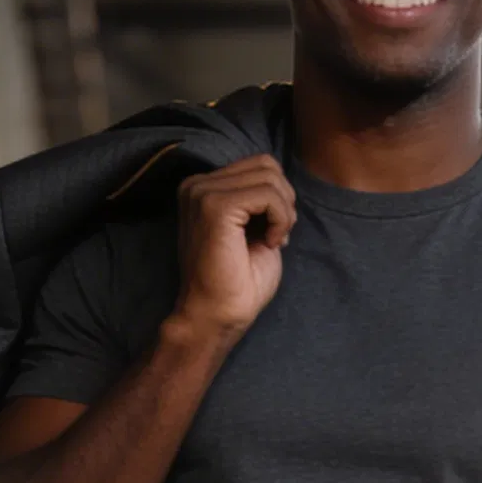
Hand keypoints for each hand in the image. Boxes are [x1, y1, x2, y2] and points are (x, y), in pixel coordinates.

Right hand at [172, 156, 295, 341]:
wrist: (216, 317)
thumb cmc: (236, 283)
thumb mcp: (253, 229)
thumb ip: (260, 201)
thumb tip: (282, 184)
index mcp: (203, 188)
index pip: (258, 165)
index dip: (278, 195)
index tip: (275, 231)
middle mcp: (197, 185)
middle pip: (265, 164)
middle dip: (284, 199)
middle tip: (280, 235)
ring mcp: (202, 193)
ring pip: (269, 177)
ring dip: (284, 211)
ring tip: (276, 241)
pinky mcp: (215, 207)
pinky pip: (267, 194)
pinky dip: (280, 218)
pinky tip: (272, 243)